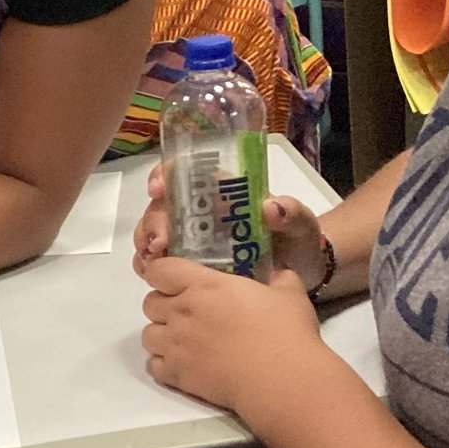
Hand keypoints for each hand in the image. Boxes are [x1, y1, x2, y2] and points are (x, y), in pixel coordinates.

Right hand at [133, 168, 333, 293]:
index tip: (157, 191)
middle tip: (159, 245)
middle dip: (153, 222)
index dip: (164, 175)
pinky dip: (149, 265)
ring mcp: (192, 238)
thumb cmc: (298, 239)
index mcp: (223, 192)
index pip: (185, 172)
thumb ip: (291, 213)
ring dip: (146, 244)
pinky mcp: (189, 263)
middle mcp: (201, 212)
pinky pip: (159, 260)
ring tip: (153, 262)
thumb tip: (270, 207)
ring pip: (154, 231)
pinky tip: (152, 274)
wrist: (302, 273)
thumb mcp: (300, 223)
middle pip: (162, 206)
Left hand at [139, 257, 321, 413]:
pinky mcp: (176, 374)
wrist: (280, 380)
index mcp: (204, 286)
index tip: (175, 281)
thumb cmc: (286, 333)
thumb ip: (281, 278)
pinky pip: (153, 365)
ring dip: (161, 334)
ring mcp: (175, 345)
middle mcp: (182, 312)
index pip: (160, 270)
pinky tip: (183, 364)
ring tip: (183, 340)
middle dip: (163, 305)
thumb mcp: (290, 295)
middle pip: (149, 303)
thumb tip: (280, 272)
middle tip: (187, 312)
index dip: (163, 274)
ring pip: (147, 334)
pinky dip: (163, 364)